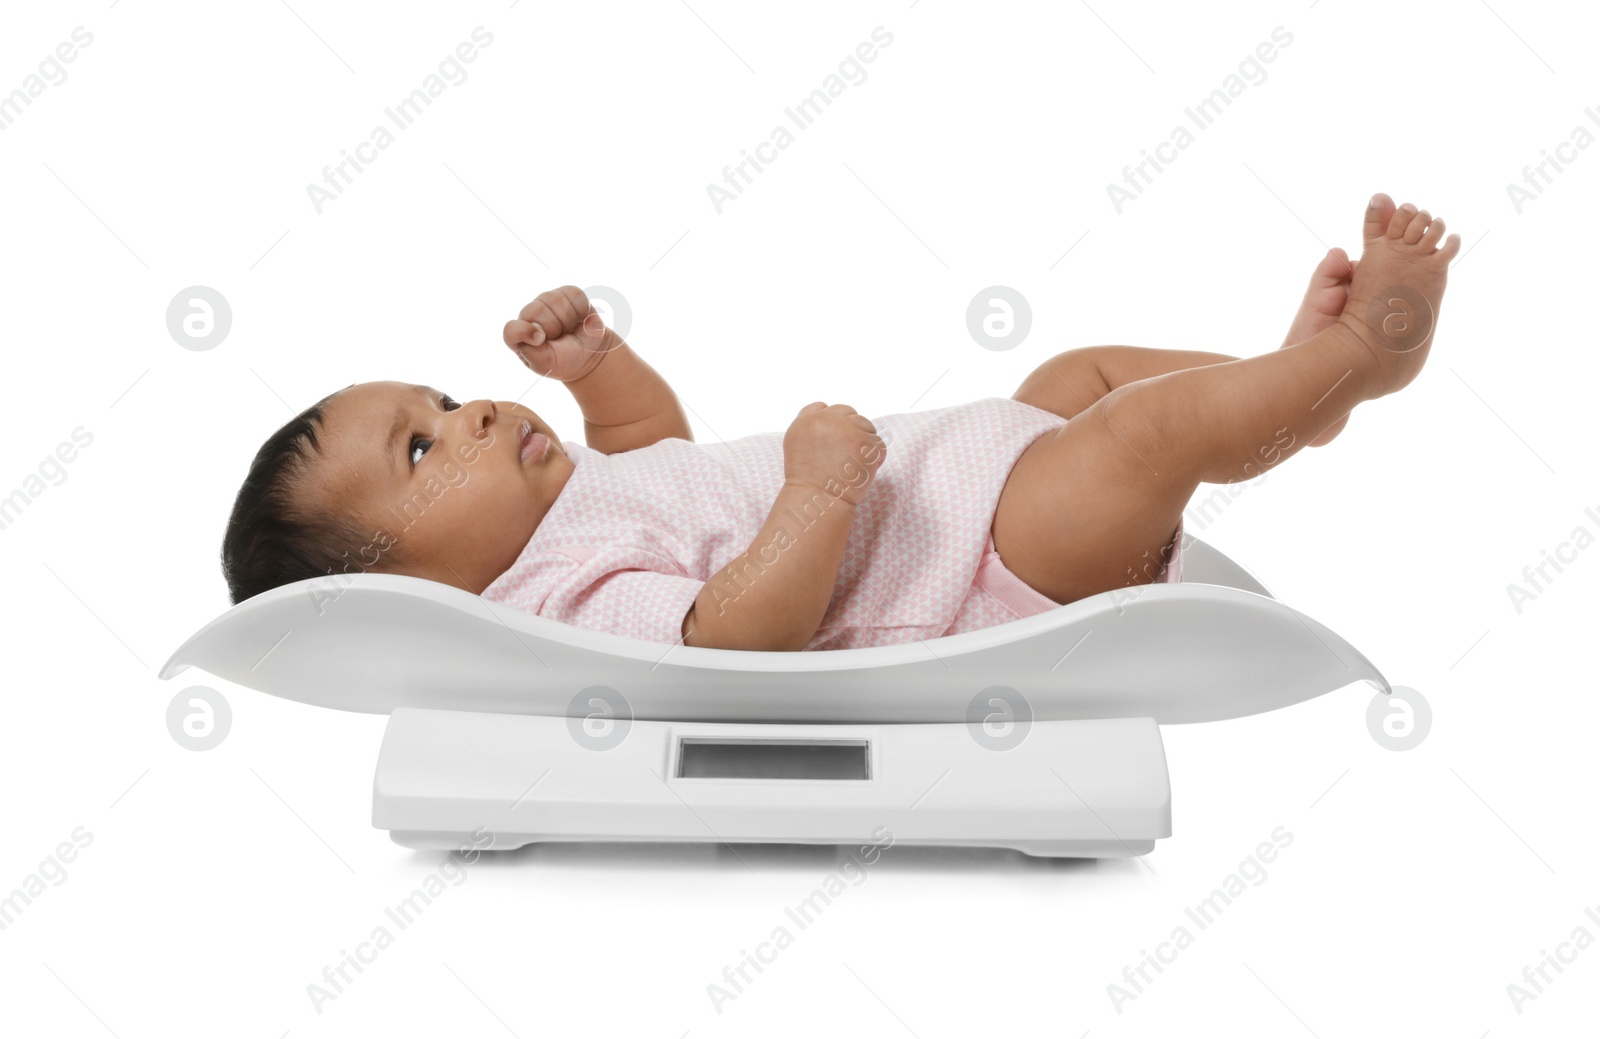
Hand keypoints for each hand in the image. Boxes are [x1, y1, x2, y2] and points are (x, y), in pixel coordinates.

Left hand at [503, 286, 623, 382]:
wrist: (588, 355)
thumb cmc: (563, 360)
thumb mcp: (545, 364)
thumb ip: (531, 352)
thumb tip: (537, 334)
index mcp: (519, 334)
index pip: (512, 329)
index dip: (526, 332)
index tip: (541, 340)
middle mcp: (530, 314)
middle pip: (536, 309)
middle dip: (554, 327)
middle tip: (560, 338)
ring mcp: (548, 301)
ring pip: (555, 299)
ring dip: (568, 319)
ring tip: (569, 329)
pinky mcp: (567, 294)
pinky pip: (573, 294)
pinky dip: (581, 309)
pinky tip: (579, 318)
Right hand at [783, 402, 885, 507]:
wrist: (818, 500)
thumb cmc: (808, 481)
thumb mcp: (798, 446)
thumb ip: (813, 428)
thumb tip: (836, 421)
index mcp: (806, 421)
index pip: (823, 407)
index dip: (832, 423)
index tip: (834, 441)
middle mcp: (825, 420)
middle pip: (849, 413)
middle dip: (851, 430)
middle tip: (846, 455)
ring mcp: (846, 429)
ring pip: (866, 427)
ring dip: (865, 444)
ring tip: (852, 465)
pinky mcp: (865, 442)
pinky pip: (879, 445)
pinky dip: (875, 459)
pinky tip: (861, 472)